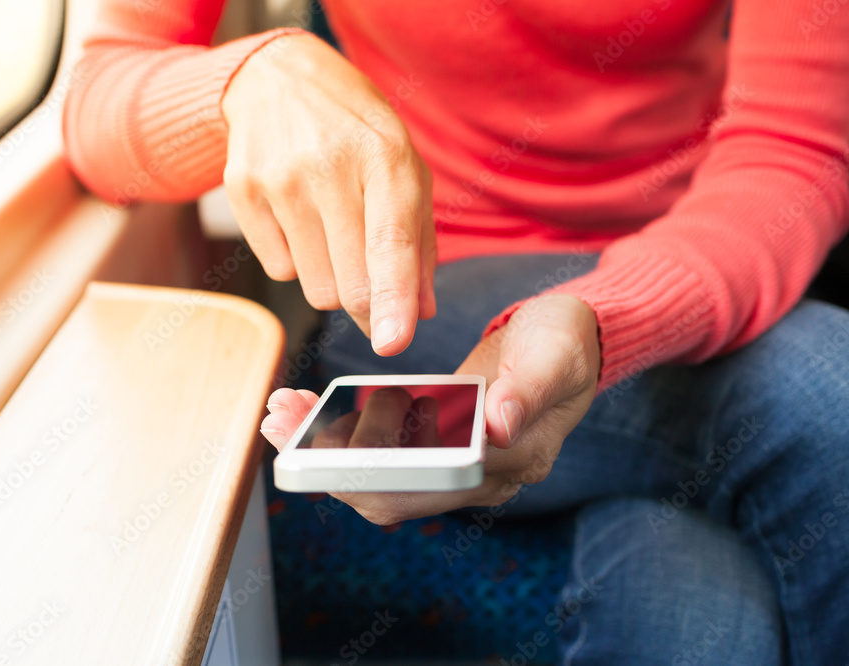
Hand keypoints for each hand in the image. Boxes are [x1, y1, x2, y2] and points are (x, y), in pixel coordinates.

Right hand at [222, 33, 435, 354]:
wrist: (279, 78)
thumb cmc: (356, 133)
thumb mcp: (405, 171)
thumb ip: (419, 244)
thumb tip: (420, 311)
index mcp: (384, 158)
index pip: (390, 244)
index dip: (393, 300)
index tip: (394, 343)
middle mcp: (328, 166)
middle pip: (349, 283)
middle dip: (368, 306)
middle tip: (374, 296)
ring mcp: (279, 178)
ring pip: (315, 287)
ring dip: (333, 280)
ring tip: (333, 231)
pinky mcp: (243, 190)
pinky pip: (279, 270)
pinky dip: (297, 260)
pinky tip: (300, 219)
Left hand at [261, 294, 600, 523]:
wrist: (566, 341)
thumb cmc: (565, 344)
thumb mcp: (554, 355)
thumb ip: (527, 390)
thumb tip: (497, 425)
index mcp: (513, 463)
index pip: (434, 488)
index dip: (376, 474)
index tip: (325, 451)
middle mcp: (480, 478)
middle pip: (394, 495)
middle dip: (330, 465)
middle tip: (282, 424)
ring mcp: (455, 464)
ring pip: (378, 478)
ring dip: (325, 451)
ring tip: (285, 411)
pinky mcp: (434, 445)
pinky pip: (379, 454)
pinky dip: (340, 434)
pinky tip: (311, 408)